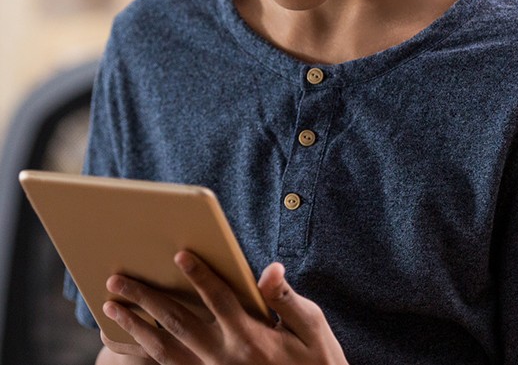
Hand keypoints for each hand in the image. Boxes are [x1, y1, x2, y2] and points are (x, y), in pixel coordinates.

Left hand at [101, 251, 348, 364]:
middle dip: (146, 296)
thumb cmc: (316, 361)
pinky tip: (130, 336)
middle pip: (178, 321)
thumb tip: (270, 269)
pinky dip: (146, 352)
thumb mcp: (313, 327)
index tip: (179, 254)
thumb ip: (286, 298)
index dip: (200, 275)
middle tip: (117, 278)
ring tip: (111, 305)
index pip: (219, 299)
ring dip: (136, 324)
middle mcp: (225, 357)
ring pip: (165, 348)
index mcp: (251, 337)